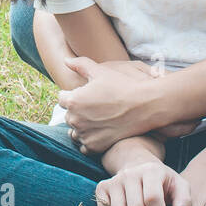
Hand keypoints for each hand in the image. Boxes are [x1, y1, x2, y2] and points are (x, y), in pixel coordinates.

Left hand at [60, 57, 190, 152]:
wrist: (145, 105)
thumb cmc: (122, 85)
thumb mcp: (100, 71)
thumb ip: (80, 65)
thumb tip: (65, 60)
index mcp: (73, 100)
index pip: (61, 98)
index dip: (73, 95)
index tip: (86, 94)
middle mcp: (75, 119)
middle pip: (68, 115)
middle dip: (77, 111)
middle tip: (96, 106)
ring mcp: (85, 134)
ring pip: (75, 131)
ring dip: (82, 127)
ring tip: (98, 119)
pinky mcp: (95, 146)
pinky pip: (84, 146)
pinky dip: (89, 140)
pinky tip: (100, 132)